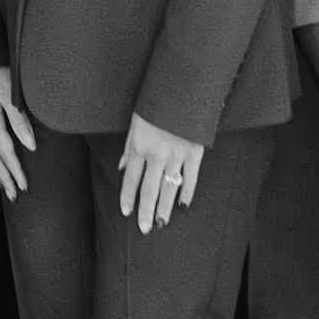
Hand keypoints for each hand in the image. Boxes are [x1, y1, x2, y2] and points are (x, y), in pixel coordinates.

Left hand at [114, 114, 208, 232]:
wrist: (182, 89)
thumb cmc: (155, 105)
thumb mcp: (135, 123)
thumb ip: (129, 148)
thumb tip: (123, 168)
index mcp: (139, 146)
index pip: (131, 179)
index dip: (127, 197)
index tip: (126, 212)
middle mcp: (157, 154)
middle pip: (149, 190)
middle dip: (146, 211)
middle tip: (145, 229)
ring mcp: (177, 155)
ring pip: (169, 188)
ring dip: (164, 208)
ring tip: (161, 223)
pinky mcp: (195, 153)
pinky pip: (191, 178)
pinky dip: (187, 193)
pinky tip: (182, 206)